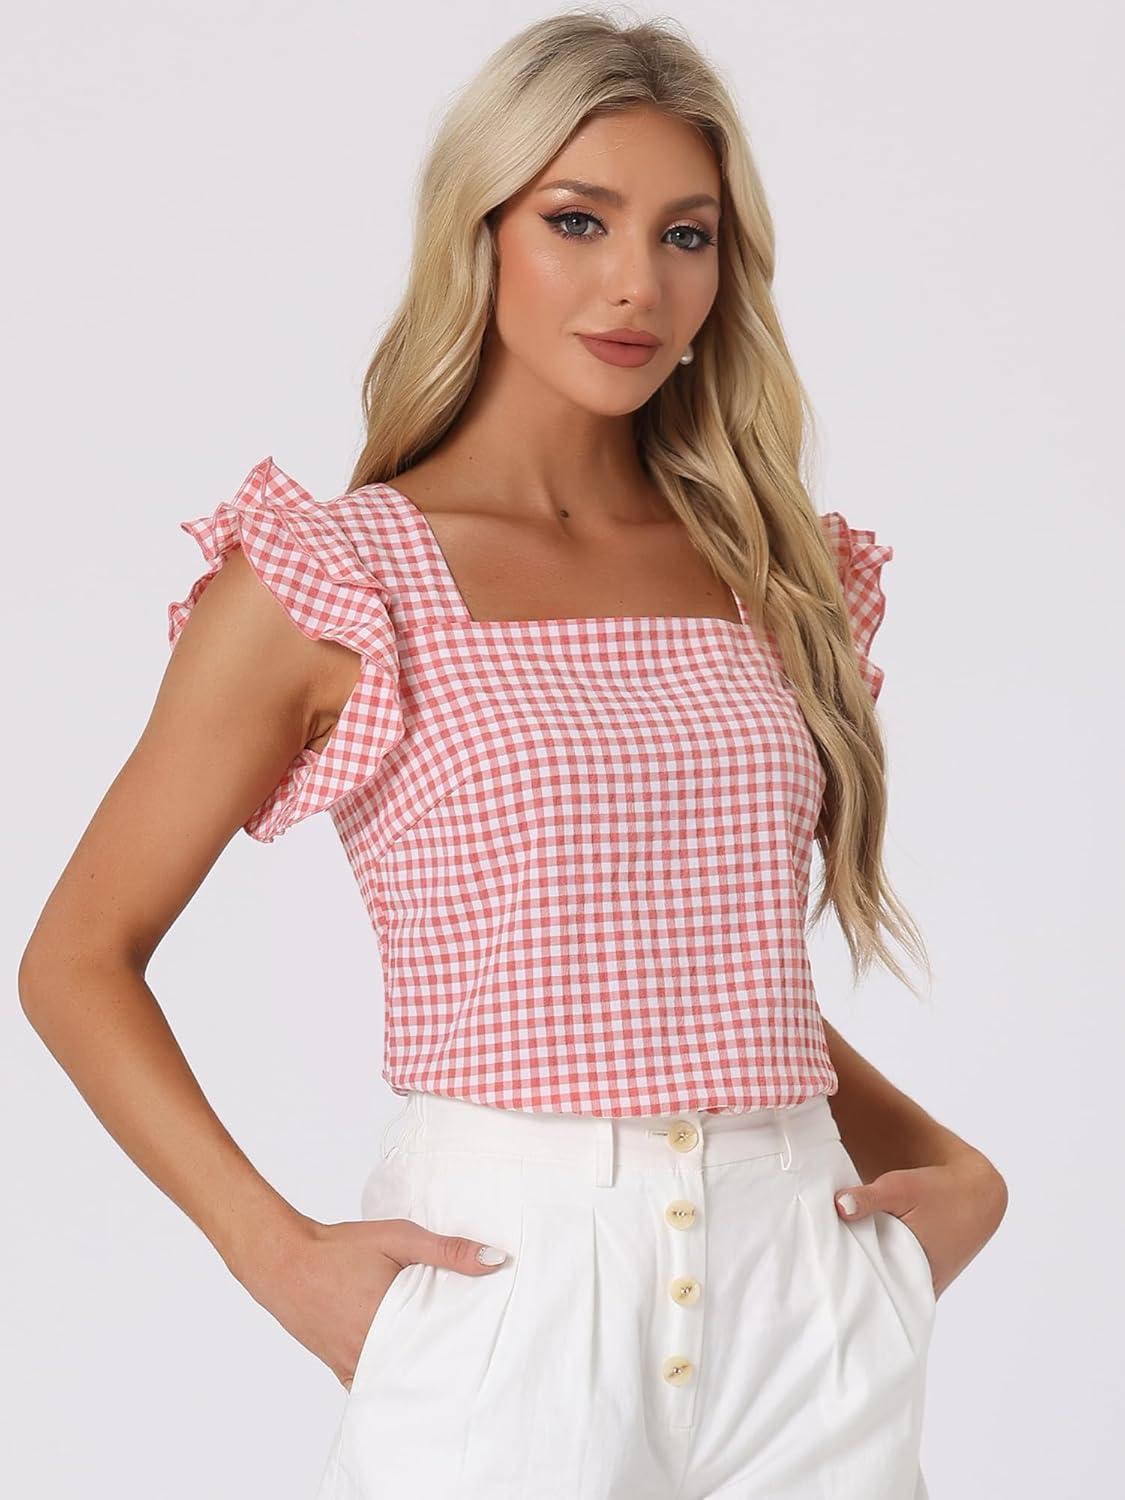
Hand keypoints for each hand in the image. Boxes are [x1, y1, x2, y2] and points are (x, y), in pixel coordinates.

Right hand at [233, 1210, 512, 1388]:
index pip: (441, 1354)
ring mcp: (352, 1366)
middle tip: (479, 1363)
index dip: (467, 1355)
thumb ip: (447, 1250)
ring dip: (420, 1374)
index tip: (490, 1355)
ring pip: (398, 1381)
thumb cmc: (341, 1248)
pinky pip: (373, 1383)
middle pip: (421, 1372)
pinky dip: (393, 1378)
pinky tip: (412, 1369)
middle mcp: (370, 1355)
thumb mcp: (399, 1239)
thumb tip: (497, 1260)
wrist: (283, 1260)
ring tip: (452, 1368)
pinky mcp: (340, 1368)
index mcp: (389, 1325)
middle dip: (448, 1368)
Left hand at [834, 1148, 1007, 1300]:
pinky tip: (861, 1252)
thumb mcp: (901, 1188)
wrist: (979, 1193)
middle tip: (823, 1272)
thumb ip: (869, 1198)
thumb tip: (838, 1206)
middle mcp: (922, 1288)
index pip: (873, 1297)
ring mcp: (925, 1284)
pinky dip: (882, 1268)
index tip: (824, 1278)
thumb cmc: (941, 1191)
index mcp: (914, 1275)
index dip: (848, 1288)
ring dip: (869, 1274)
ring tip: (836, 1263)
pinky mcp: (927, 1274)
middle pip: (878, 1292)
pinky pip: (898, 1278)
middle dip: (854, 1283)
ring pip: (888, 1286)